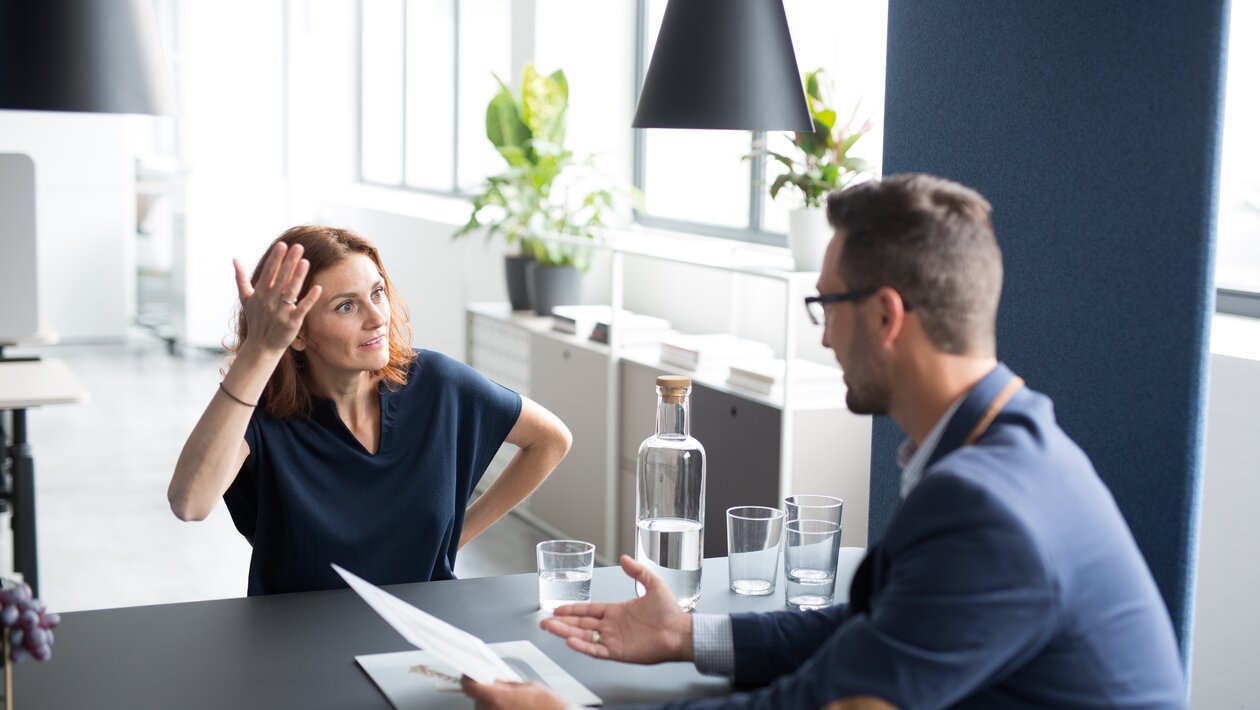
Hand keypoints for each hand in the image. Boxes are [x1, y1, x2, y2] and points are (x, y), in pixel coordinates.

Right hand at [233, 242, 321, 353]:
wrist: (261, 346)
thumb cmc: (256, 319)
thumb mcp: (246, 298)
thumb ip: (240, 278)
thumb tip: (235, 259)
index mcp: (260, 294)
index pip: (268, 273)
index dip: (276, 259)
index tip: (282, 245)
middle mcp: (269, 301)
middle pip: (280, 279)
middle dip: (289, 263)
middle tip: (298, 247)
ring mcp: (281, 312)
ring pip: (290, 292)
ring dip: (298, 277)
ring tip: (305, 262)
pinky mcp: (292, 323)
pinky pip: (302, 309)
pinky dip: (309, 299)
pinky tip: (318, 288)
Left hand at [460, 676, 566, 709]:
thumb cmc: (549, 707)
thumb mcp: (529, 686)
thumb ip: (509, 684)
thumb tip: (499, 683)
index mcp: (497, 698)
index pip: (469, 687)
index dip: (468, 679)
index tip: (469, 676)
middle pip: (477, 700)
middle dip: (485, 693)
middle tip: (497, 688)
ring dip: (491, 705)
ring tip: (510, 703)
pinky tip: (512, 708)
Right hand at [540, 555, 691, 664]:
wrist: (680, 632)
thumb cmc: (670, 611)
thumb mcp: (653, 584)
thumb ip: (637, 571)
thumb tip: (624, 558)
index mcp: (617, 611)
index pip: (589, 610)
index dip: (573, 609)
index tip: (558, 608)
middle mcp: (612, 626)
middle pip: (581, 624)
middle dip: (562, 622)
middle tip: (545, 620)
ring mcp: (613, 640)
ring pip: (584, 636)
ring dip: (566, 632)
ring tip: (550, 627)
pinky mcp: (618, 652)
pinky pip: (595, 650)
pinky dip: (582, 646)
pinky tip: (570, 641)